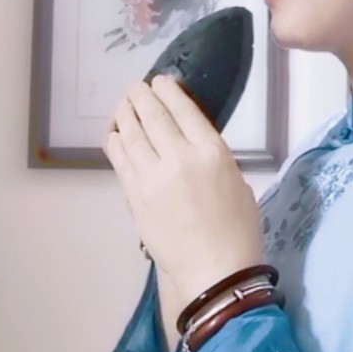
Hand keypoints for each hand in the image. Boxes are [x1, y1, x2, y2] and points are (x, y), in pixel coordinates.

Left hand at [103, 74, 262, 304]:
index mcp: (212, 151)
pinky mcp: (134, 195)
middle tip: (137, 88)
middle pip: (152, 114)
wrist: (215, 270)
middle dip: (141, 96)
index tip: (160, 81)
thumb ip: (212, 156)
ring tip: (124, 106)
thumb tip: (188, 141)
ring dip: (125, 113)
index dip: (168, 90)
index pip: (183, 108)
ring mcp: (152, 176)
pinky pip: (119, 158)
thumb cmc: (238, 227)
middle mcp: (179, 157)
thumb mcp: (237, 180)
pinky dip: (115, 140)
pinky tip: (116, 133)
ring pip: (130, 132)